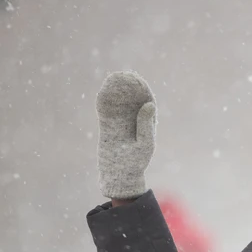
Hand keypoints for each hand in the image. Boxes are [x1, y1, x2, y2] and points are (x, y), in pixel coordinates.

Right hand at [96, 71, 156, 199]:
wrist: (120, 176)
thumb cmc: (136, 163)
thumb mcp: (144, 144)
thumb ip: (146, 125)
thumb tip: (150, 104)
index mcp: (147, 125)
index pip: (146, 103)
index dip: (142, 90)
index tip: (138, 79)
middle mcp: (134, 123)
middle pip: (131, 101)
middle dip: (127, 88)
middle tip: (123, 74)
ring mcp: (121, 125)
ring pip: (118, 105)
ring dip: (115, 92)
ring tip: (112, 79)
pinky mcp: (109, 129)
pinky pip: (107, 113)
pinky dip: (105, 102)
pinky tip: (102, 92)